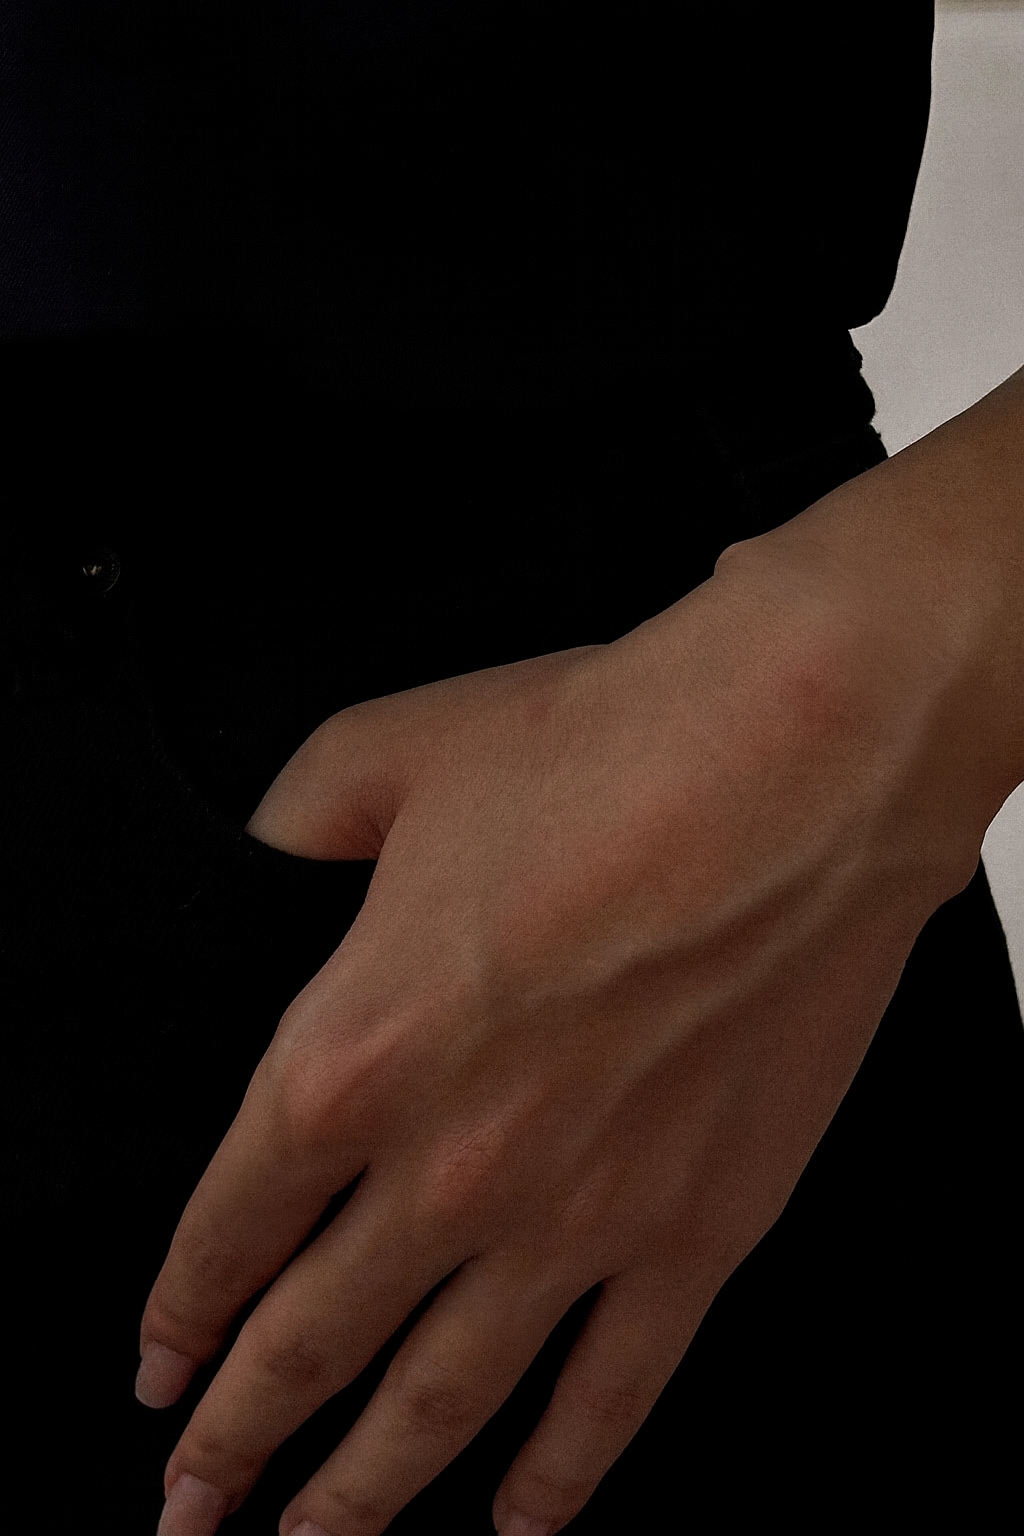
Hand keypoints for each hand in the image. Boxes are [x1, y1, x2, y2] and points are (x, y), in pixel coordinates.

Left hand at [138, 531, 983, 1535]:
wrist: (794, 764)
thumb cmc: (608, 754)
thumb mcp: (392, 754)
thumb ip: (300, 816)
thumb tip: (277, 844)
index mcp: (353, 1055)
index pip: (229, 1228)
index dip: (181, 1312)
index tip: (161, 1365)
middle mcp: (450, 1167)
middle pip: (311, 1346)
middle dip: (236, 1441)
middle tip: (193, 1506)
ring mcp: (579, 1220)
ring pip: (443, 1405)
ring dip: (366, 1494)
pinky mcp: (700, 1235)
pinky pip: (612, 1396)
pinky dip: (558, 1475)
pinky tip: (521, 1518)